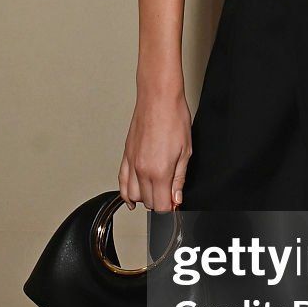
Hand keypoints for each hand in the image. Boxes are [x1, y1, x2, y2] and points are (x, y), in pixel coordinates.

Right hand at [120, 86, 192, 211]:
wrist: (158, 99)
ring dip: (144, 198)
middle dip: (159, 203)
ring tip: (155, 191)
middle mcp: (141, 170)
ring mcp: (131, 163)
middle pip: (147, 202)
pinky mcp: (126, 155)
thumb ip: (179, 179)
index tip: (176, 203)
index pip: (161, 206)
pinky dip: (126, 193)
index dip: (171, 208)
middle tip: (170, 195)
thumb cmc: (174, 118)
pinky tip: (132, 197)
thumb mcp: (186, 152)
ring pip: (132, 196)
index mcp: (159, 171)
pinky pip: (122, 182)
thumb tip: (176, 198)